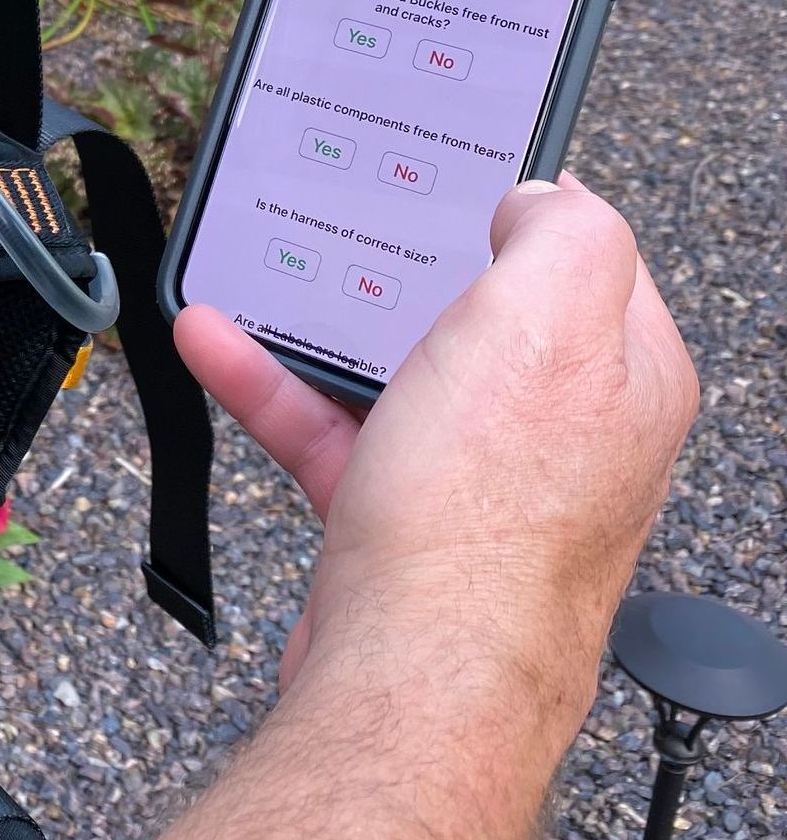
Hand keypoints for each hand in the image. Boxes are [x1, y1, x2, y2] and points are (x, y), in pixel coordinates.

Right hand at [176, 174, 696, 733]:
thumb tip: (542, 199)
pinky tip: (218, 344)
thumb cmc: (486, 519)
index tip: (451, 163)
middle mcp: (561, 426)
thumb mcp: (547, 320)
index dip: (519, 200)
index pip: (585, 252)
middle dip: (400, 262)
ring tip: (252, 275)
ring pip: (393, 366)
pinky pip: (332, 426)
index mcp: (621, 371)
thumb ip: (565, 232)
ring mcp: (478, 474)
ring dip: (314, 320)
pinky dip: (272, 383)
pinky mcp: (402, 515)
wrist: (407, 676)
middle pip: (477, 307)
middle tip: (348, 218)